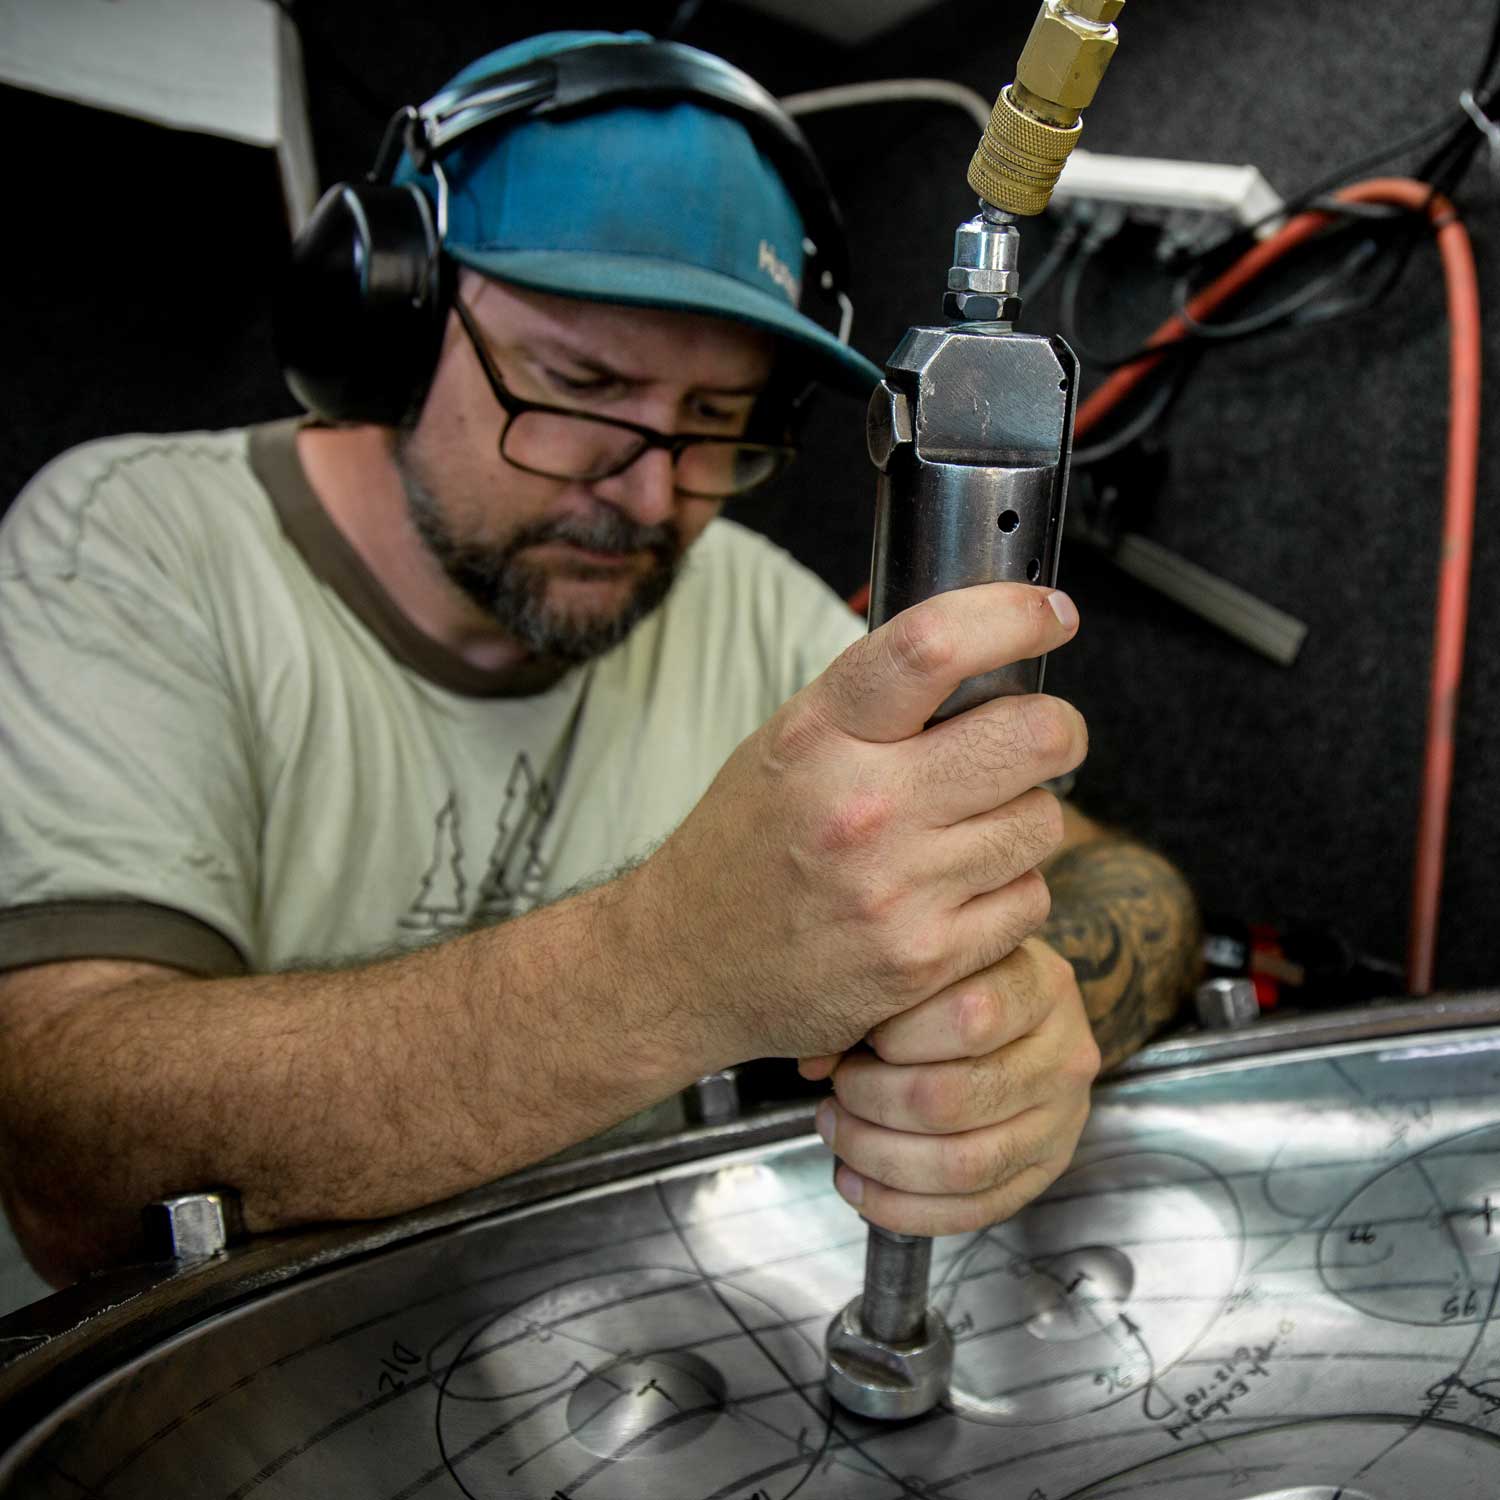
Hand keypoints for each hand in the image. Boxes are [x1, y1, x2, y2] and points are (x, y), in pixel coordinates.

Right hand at [628, 583, 1086, 1067]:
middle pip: (1031, 735)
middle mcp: (863, 806)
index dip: (1015, 616)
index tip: (1051, 613)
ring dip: (1024, 818)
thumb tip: (980, 655)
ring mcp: (898, 889)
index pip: (933, 645)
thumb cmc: (741, 848)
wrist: (684, 965)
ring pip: (1041, 822)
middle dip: (1058, 729)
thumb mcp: (786, 746)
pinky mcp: (924, 959)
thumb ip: (874, 705)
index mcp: (821, 735)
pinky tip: (960, 893)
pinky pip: (1028, 902)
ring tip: (974, 830)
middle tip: (1045, 735)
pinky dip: (1009, 893)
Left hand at [808, 938, 1098, 1235]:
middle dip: (874, 1100)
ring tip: (840, 1132)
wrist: (1024, 1016)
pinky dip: (902, 1207)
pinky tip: (857, 1183)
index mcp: (1039, 984)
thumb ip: (878, 998)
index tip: (864, 1032)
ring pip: (962, 1163)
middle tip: (840, 1088)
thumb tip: (816, 1062)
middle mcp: (1062, 1054)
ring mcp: (1060, 1120)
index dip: (900, 1033)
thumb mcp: (934, 968)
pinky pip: (972, 1210)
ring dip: (880, 1156)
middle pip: (953, 1098)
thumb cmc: (964, 985)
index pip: (971, 1015)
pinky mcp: (1043, 1172)